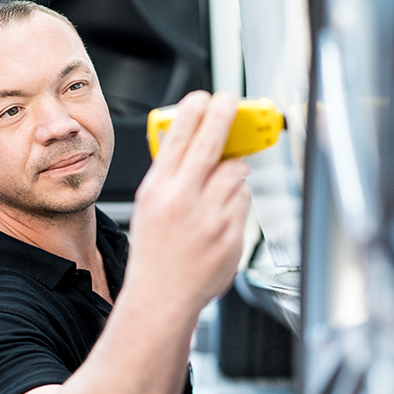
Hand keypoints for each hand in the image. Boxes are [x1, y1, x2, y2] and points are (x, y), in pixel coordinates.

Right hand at [125, 91, 251, 311]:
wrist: (163, 297)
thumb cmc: (155, 252)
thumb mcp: (149, 205)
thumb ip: (170, 175)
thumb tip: (196, 142)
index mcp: (158, 190)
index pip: (178, 138)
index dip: (194, 110)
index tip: (204, 96)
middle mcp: (184, 200)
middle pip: (212, 143)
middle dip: (225, 115)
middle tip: (231, 102)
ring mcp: (210, 218)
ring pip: (236, 173)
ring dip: (233, 171)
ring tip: (220, 183)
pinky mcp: (232, 234)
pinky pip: (244, 201)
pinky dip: (238, 200)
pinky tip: (222, 214)